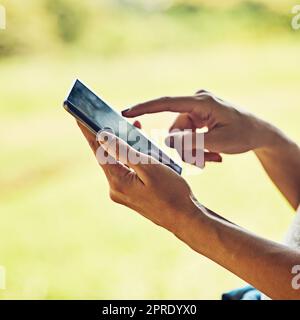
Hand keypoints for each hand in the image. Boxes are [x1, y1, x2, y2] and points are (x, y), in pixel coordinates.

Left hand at [77, 122, 198, 233]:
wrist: (184, 218)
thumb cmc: (171, 193)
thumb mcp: (149, 168)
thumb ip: (124, 151)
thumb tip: (102, 136)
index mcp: (118, 181)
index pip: (98, 150)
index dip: (88, 131)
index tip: (79, 114)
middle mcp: (116, 188)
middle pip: (107, 156)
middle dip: (112, 135)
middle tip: (116, 117)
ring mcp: (123, 192)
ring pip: (118, 162)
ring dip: (125, 146)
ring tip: (136, 129)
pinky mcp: (131, 194)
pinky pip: (126, 170)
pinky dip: (131, 158)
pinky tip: (141, 149)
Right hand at [122, 90, 270, 166]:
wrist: (260, 133)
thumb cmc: (243, 134)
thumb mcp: (218, 141)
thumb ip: (190, 142)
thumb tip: (166, 139)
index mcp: (201, 102)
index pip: (167, 103)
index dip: (144, 108)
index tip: (126, 112)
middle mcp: (197, 103)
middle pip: (176, 128)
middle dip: (185, 147)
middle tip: (202, 160)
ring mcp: (198, 111)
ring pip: (181, 135)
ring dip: (193, 150)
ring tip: (212, 158)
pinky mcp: (200, 118)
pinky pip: (189, 136)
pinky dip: (197, 147)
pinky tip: (213, 154)